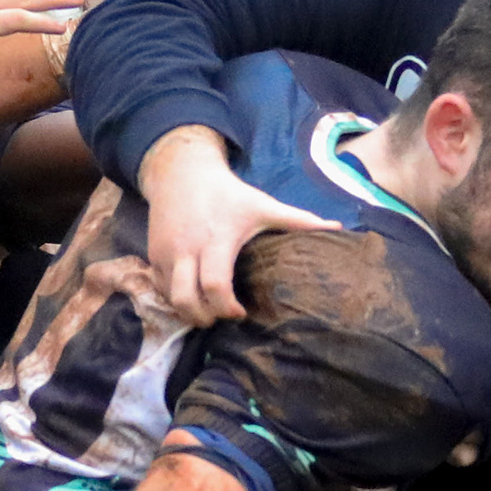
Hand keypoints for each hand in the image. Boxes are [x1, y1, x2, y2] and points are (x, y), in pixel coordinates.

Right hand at [139, 124, 335, 323]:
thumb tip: (337, 228)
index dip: (227, 308)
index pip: (216, 286)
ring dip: (188, 311)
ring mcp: (165, 254)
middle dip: (203, 318)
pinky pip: (159, 288)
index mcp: (216, 240)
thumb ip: (298, 220)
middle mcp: (187, 249)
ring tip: (207, 311)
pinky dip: (174, 299)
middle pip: (186, 300)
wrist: (180, 172)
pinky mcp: (152, 255)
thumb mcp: (262, 204)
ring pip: (170, 299)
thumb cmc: (228, 193)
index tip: (241, 312)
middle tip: (220, 318)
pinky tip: (192, 296)